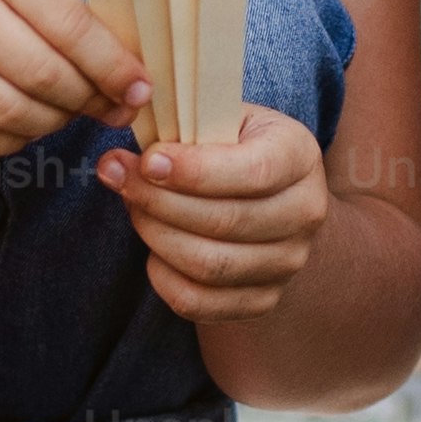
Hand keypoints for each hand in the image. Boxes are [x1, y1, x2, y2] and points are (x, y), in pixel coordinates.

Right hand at [0, 0, 128, 152]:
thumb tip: (119, 57)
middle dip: (86, 101)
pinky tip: (20, 130)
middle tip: (108, 108)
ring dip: (50, 125)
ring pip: (8, 112)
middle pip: (41, 75)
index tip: (138, 88)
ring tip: (62, 116)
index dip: (112, 65)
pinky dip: (7, 143)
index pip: (67, 23)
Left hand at [97, 104, 333, 322]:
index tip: (147, 161)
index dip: (195, 171)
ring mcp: (288, 262)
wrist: (271, 194)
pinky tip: (152, 251)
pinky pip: (201, 302)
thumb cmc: (233, 146)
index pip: (253, 172)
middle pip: (226, 221)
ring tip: (135, 210)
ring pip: (210, 265)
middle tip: (122, 179)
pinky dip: (164, 279)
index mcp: (299, 156)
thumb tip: (114, 164)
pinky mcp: (263, 300)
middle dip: (160, 202)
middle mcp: (305, 212)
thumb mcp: (218, 118)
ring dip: (157, 237)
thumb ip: (174, 132)